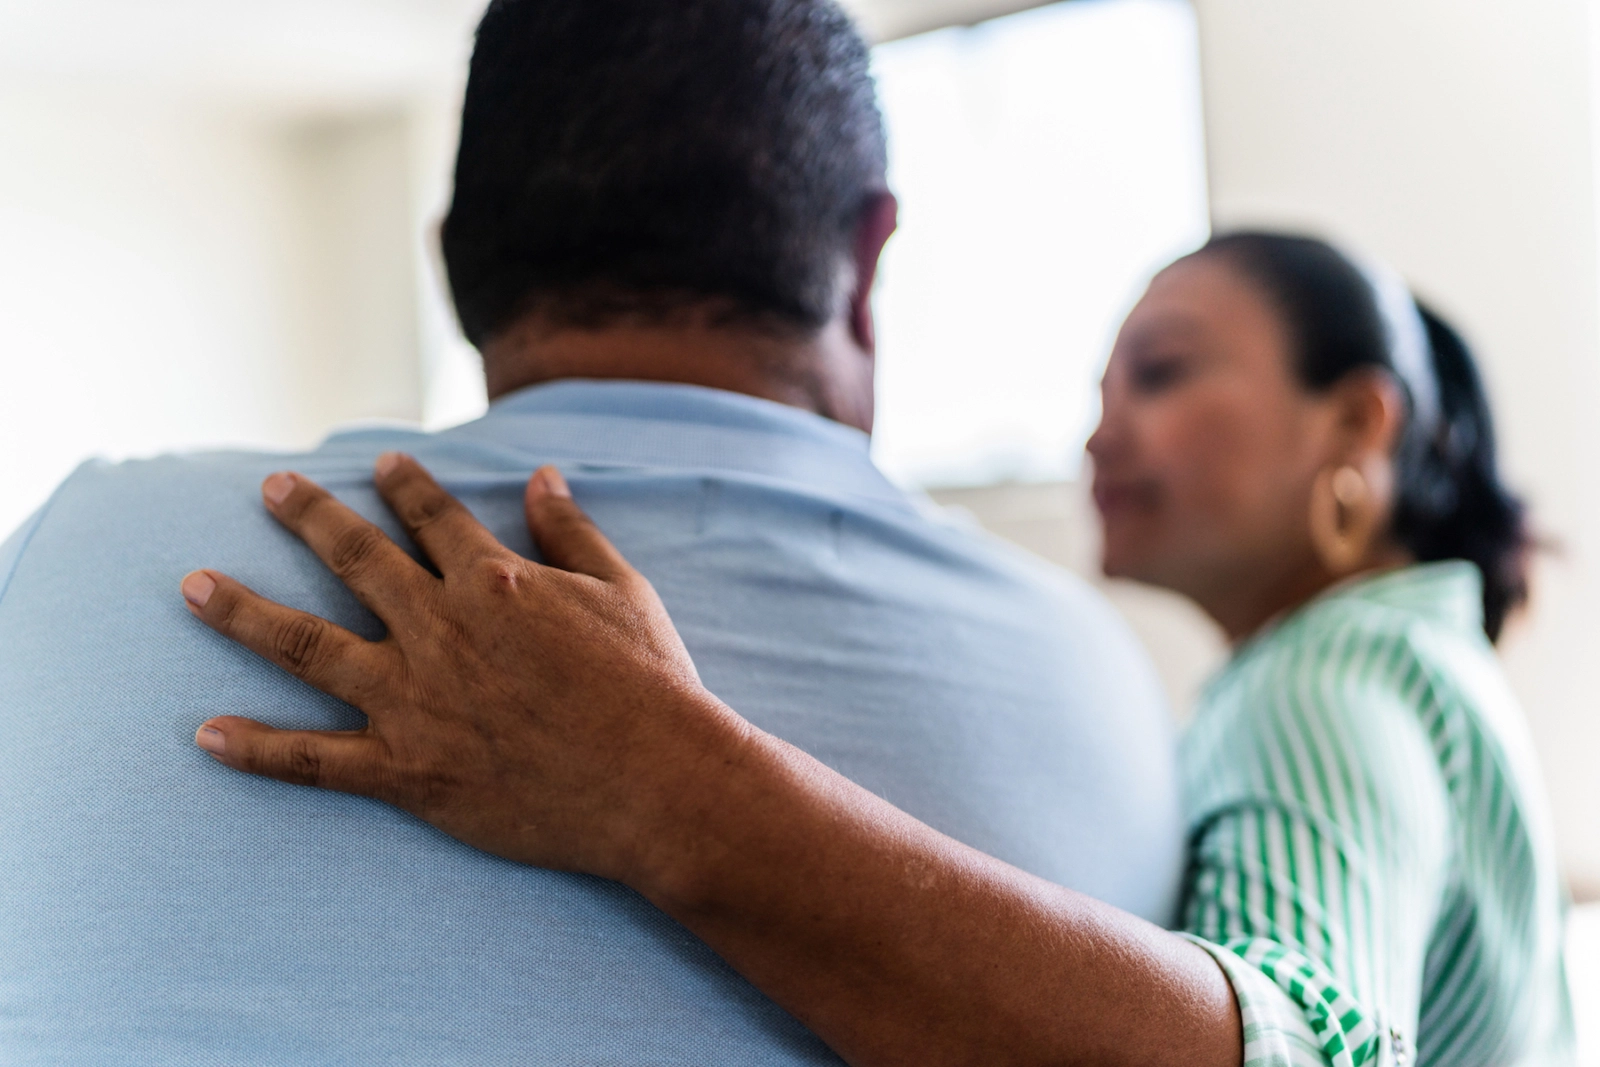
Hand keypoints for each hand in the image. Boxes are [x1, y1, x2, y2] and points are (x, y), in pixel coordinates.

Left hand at [181, 454, 752, 885]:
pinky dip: (258, 748)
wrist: (654, 781)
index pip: (431, 517)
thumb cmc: (649, 684)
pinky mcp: (407, 771)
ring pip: (307, 646)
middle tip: (271, 488)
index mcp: (492, 581)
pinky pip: (315, 759)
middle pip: (354, 558)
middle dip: (308, 517)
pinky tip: (207, 733)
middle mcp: (439, 629)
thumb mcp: (622, 590)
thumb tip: (542, 477)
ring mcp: (414, 700)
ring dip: (244, 612)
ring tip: (194, 586)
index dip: (403, 485)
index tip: (380, 464)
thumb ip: (572, 531)